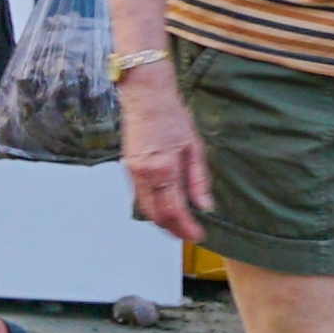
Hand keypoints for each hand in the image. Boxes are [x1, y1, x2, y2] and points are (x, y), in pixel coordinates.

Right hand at [119, 55, 209, 245]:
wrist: (145, 97)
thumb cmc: (172, 116)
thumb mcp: (194, 147)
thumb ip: (198, 180)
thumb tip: (204, 206)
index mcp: (164, 169)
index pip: (175, 210)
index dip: (186, 228)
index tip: (198, 235)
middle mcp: (145, 176)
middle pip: (157, 216)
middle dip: (172, 229)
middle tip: (188, 234)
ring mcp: (133, 174)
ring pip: (146, 209)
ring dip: (161, 221)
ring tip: (178, 225)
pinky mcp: (129, 170)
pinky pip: (140, 197)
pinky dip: (152, 208)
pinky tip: (164, 207)